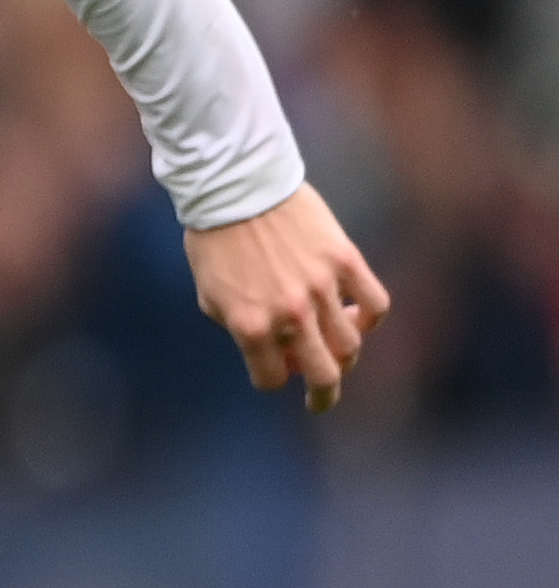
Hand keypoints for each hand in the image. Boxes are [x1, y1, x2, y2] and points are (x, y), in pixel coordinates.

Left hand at [182, 181, 389, 411]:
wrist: (235, 187)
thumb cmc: (215, 241)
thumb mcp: (211, 294)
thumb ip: (240, 328)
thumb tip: (274, 352)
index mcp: (249, 325)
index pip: (272, 378)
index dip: (271, 377)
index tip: (274, 370)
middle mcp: (289, 313)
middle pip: (324, 375)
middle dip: (323, 395)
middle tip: (321, 399)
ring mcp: (321, 288)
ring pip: (351, 344)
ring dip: (345, 352)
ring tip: (336, 346)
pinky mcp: (345, 261)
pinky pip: (376, 304)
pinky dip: (370, 317)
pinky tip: (358, 315)